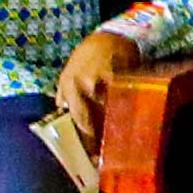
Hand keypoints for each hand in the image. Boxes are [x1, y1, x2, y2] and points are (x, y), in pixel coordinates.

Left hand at [51, 30, 142, 174]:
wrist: (109, 37)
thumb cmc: (86, 57)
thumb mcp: (68, 74)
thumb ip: (64, 95)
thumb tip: (61, 113)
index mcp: (70, 86)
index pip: (79, 120)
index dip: (87, 140)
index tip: (93, 155)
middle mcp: (86, 84)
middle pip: (97, 120)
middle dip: (102, 138)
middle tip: (108, 154)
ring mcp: (106, 80)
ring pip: (112, 113)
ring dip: (115, 127)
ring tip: (120, 141)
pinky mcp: (123, 76)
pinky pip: (125, 101)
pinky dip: (127, 112)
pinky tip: (132, 121)